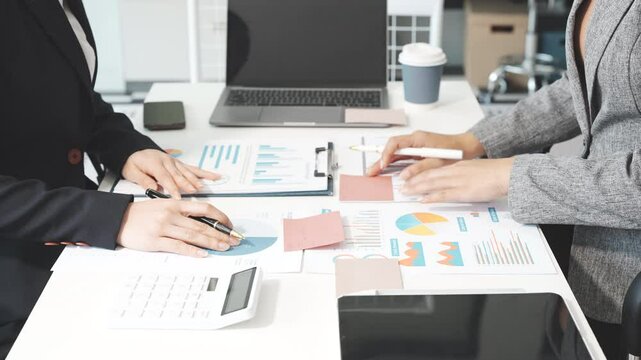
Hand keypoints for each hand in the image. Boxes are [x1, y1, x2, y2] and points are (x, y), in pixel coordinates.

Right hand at [117, 200, 238, 256]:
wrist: (117, 219)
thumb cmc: (141, 213)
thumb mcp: (162, 205)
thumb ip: (181, 212)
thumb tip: (202, 222)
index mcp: (175, 204)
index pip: (204, 208)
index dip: (220, 216)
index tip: (230, 225)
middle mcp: (171, 214)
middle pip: (202, 225)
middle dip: (220, 233)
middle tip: (233, 240)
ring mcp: (163, 227)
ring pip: (193, 235)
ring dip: (211, 243)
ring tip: (223, 247)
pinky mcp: (155, 241)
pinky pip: (178, 246)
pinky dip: (192, 251)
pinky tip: (203, 254)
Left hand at [122, 149, 219, 198]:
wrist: (134, 151)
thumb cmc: (134, 163)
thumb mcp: (132, 172)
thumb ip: (143, 180)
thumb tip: (153, 188)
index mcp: (155, 163)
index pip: (165, 178)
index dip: (172, 188)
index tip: (178, 197)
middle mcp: (167, 162)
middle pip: (179, 174)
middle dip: (187, 183)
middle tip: (194, 191)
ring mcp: (174, 162)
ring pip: (187, 171)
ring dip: (195, 179)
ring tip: (202, 186)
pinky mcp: (179, 164)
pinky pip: (193, 168)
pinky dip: (204, 173)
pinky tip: (214, 176)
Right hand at [366, 131, 484, 175]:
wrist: (465, 147)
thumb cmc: (454, 151)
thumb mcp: (437, 161)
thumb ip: (420, 168)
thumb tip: (404, 176)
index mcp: (418, 138)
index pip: (395, 143)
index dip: (387, 154)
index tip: (383, 164)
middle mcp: (414, 141)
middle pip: (391, 149)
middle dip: (380, 160)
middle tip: (370, 171)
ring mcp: (414, 146)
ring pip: (394, 154)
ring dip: (384, 163)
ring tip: (373, 172)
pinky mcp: (417, 152)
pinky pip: (401, 157)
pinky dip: (393, 164)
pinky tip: (385, 170)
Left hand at [402, 158, 514, 202]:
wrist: (505, 174)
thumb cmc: (494, 173)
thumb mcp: (475, 170)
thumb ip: (464, 174)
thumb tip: (457, 181)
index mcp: (458, 166)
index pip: (434, 169)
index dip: (420, 174)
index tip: (410, 178)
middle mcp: (454, 172)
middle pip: (429, 176)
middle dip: (413, 181)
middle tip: (402, 186)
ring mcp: (457, 182)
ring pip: (432, 183)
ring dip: (417, 188)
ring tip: (405, 192)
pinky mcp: (463, 192)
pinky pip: (443, 195)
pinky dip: (431, 197)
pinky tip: (422, 199)